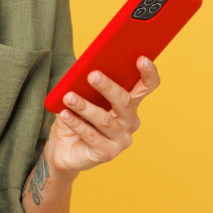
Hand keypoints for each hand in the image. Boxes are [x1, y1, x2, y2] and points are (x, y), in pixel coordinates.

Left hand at [45, 56, 160, 173]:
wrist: (63, 149)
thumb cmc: (76, 117)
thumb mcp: (81, 97)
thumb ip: (87, 85)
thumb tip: (85, 70)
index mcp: (128, 103)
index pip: (146, 86)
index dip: (148, 73)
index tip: (141, 58)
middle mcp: (130, 121)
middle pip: (124, 101)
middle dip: (108, 87)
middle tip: (92, 75)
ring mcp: (121, 139)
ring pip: (105, 119)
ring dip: (85, 106)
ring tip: (69, 97)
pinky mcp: (107, 153)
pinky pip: (91, 136)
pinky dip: (75, 123)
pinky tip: (64, 114)